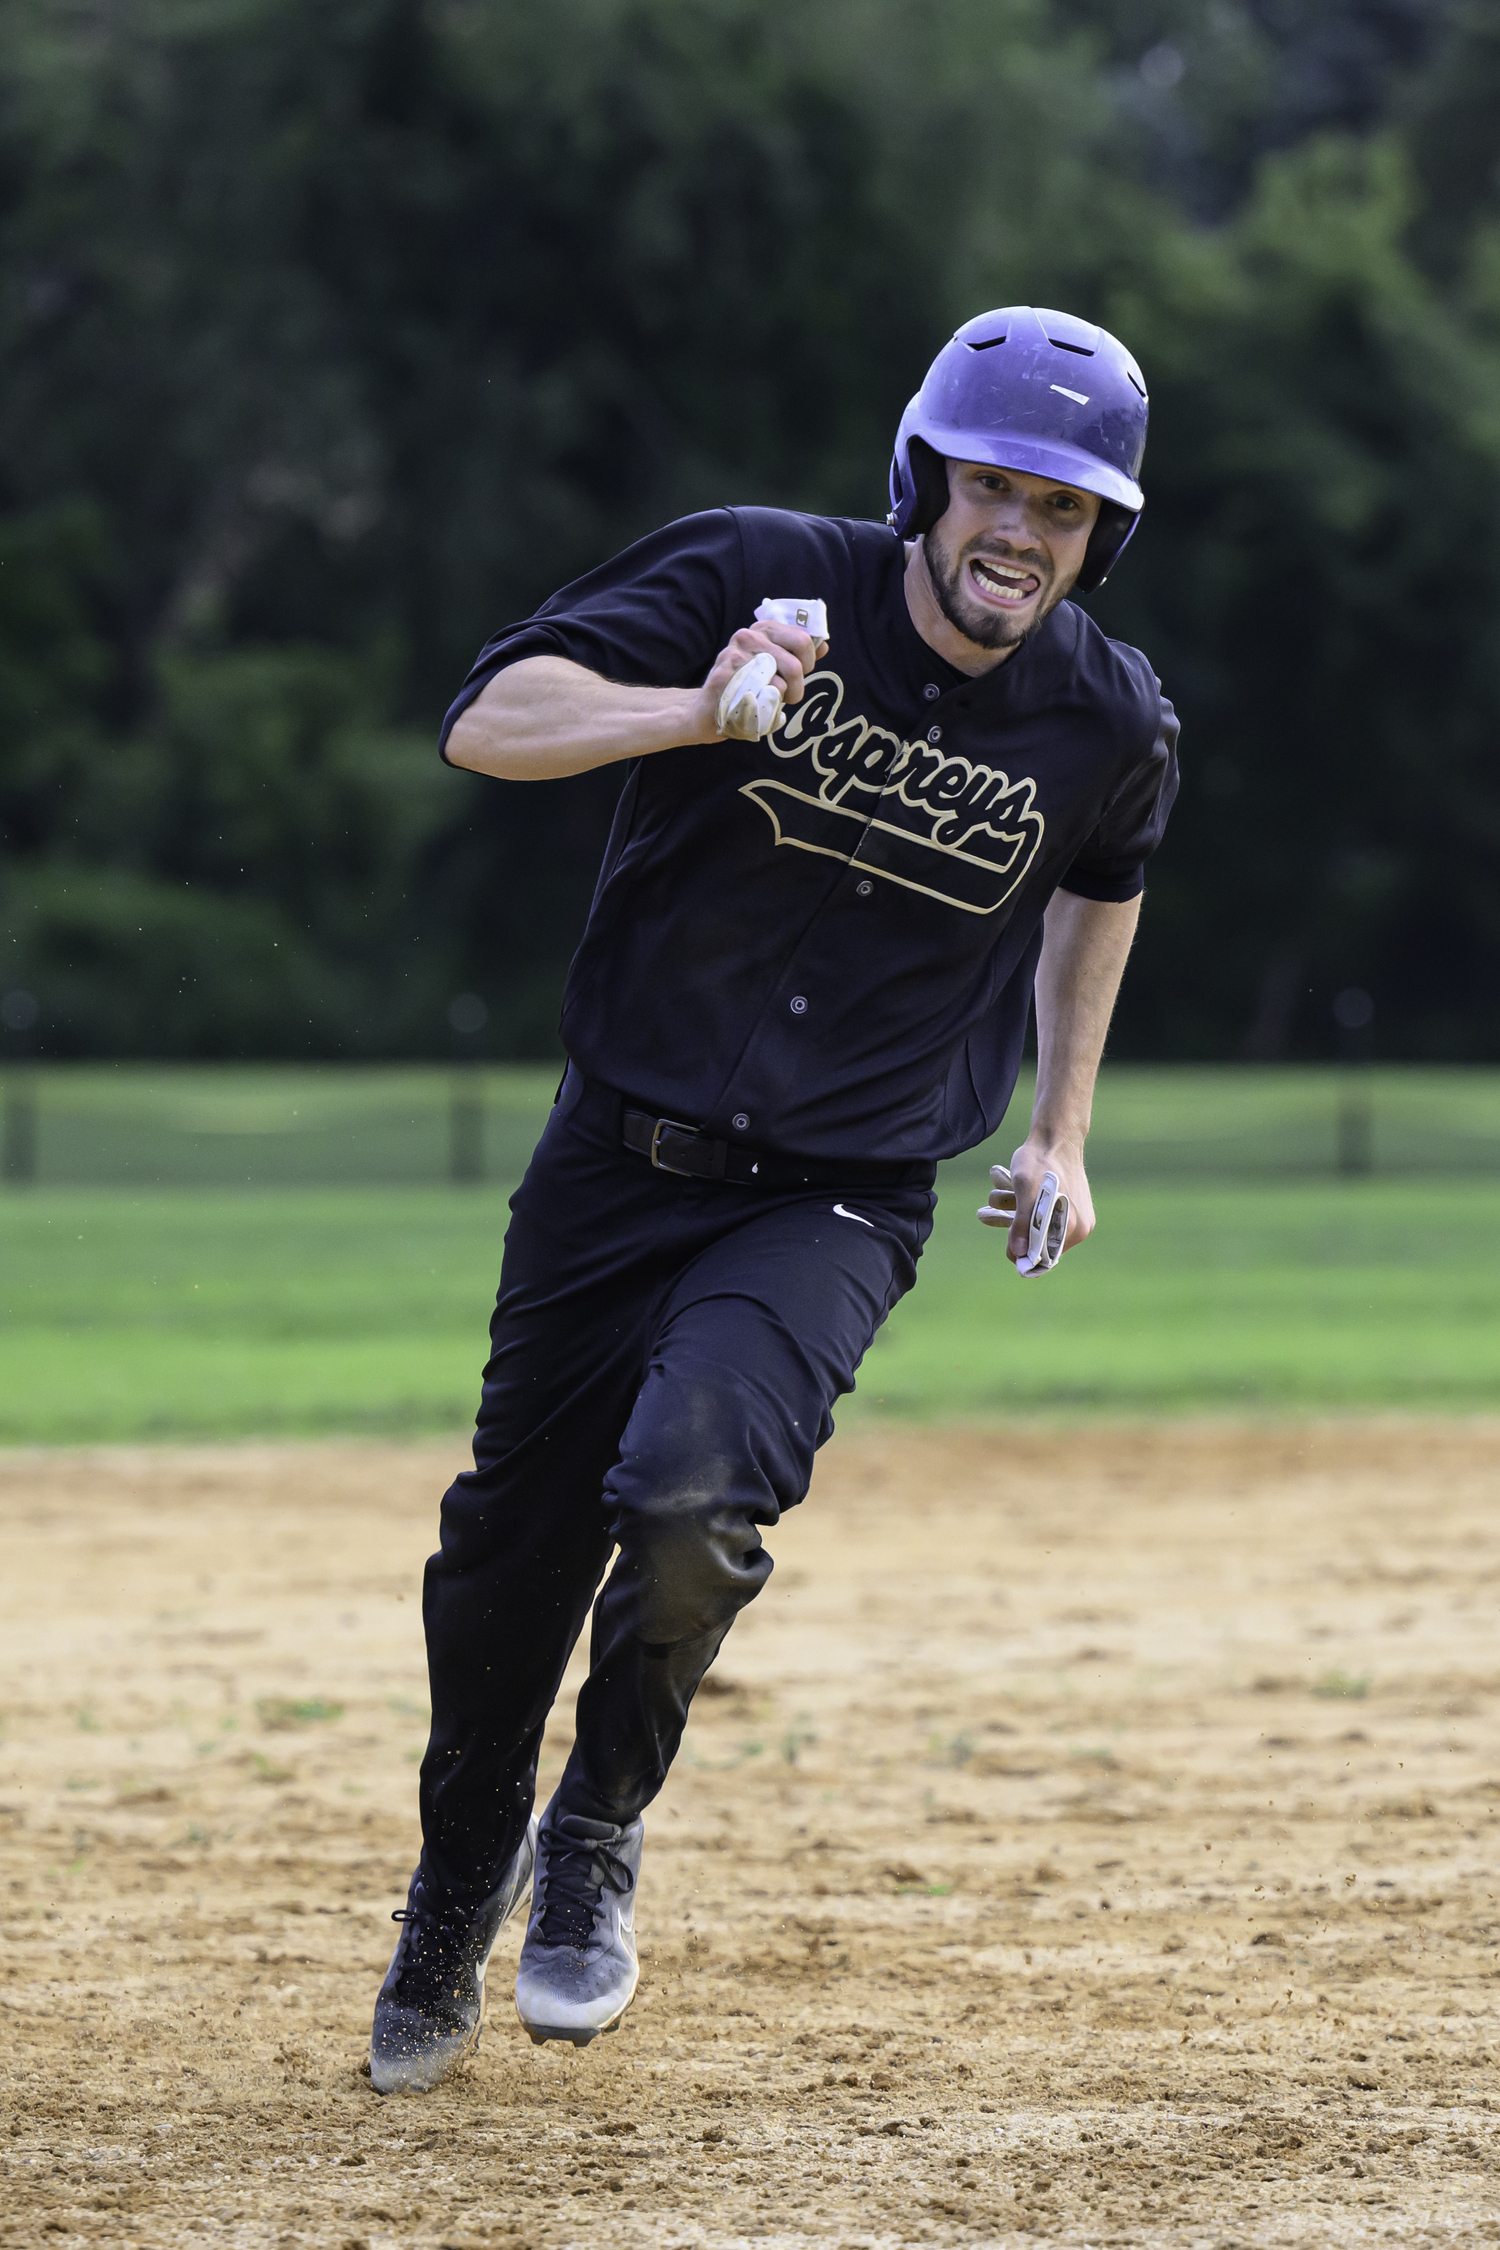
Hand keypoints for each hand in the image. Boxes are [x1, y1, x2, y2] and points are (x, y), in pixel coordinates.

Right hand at [695, 620, 828, 741]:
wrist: (708, 709)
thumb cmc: (746, 686)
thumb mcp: (774, 665)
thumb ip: (797, 654)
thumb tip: (823, 646)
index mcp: (762, 629)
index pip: (802, 639)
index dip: (808, 662)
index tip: (799, 673)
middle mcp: (748, 636)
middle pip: (796, 663)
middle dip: (800, 686)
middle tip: (791, 695)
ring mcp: (735, 656)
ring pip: (782, 683)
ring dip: (783, 700)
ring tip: (772, 702)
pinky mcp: (726, 678)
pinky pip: (761, 696)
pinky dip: (767, 706)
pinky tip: (756, 705)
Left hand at [977, 1136, 1094, 1266]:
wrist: (1056, 1137)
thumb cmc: (1041, 1161)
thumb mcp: (1026, 1191)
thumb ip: (1022, 1223)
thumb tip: (1018, 1253)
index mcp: (1073, 1228)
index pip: (1043, 1256)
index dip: (1020, 1252)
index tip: (1003, 1243)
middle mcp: (1078, 1227)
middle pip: (1037, 1240)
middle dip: (1008, 1225)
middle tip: (983, 1214)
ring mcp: (1073, 1217)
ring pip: (1035, 1225)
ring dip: (1009, 1211)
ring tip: (991, 1196)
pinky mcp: (1065, 1206)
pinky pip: (1040, 1214)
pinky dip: (1021, 1205)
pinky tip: (1002, 1187)